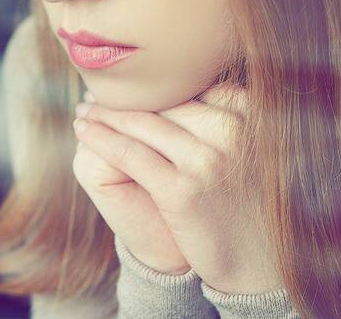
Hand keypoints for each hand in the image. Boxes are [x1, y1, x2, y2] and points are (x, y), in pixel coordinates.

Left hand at [72, 85, 282, 293]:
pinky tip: (82, 130)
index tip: (129, 81)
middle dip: (127, 97)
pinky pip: (129, 154)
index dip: (155, 84)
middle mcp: (232, 132)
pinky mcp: (181, 190)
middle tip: (95, 91)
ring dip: (104, 113)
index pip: (191, 84)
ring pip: (142, 124)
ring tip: (85, 109)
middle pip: (165, 101)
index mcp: (252, 115)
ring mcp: (207, 161)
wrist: (258, 262)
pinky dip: (100, 138)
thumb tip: (176, 79)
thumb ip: (222, 114)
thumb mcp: (249, 146)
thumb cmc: (249, 200)